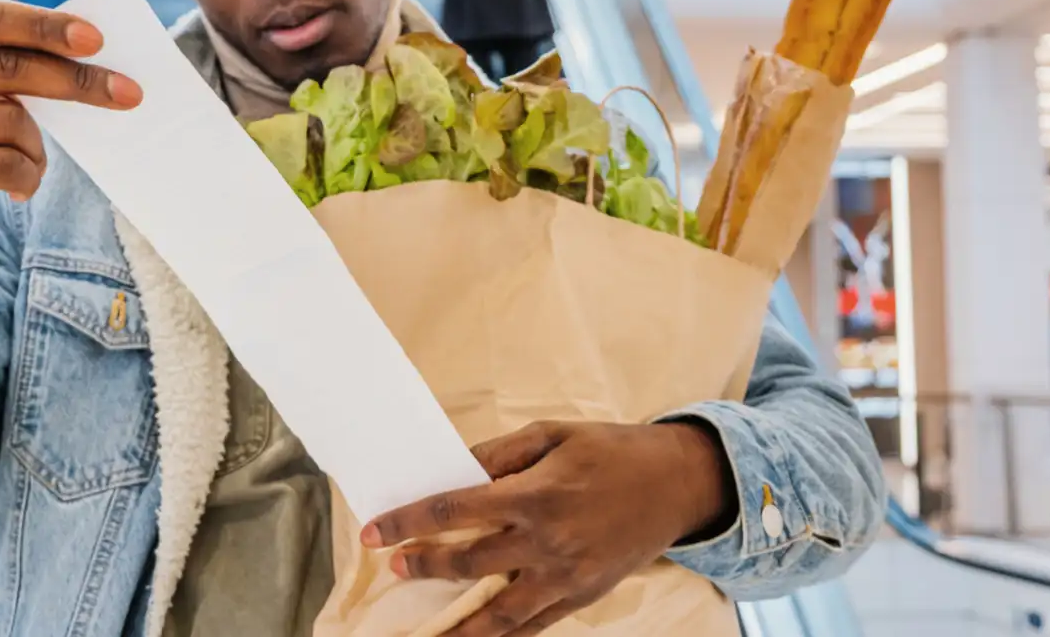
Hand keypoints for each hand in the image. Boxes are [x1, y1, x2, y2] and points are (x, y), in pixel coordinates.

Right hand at [0, 0, 141, 290]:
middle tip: (129, 92)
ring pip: (10, 121)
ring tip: (28, 160)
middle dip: (75, 81)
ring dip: (37, 146)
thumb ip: (7, 61)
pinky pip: (5, 165)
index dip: (42, 26)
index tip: (96, 38)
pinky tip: (21, 186)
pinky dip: (29, 176)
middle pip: (6, 68)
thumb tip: (89, 45)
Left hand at [362, 420, 733, 635]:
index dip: (407, 523)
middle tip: (393, 567)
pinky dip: (504, 636)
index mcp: (535, 494)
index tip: (373, 532)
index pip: (454, 511)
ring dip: (458, 626)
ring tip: (426, 635)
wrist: (676, 483)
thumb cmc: (611, 450)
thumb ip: (499, 453)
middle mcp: (548, 540)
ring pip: (500, 614)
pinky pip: (536, 626)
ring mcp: (567, 575)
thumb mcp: (553, 433)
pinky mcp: (584, 596)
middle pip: (469, 563)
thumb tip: (456, 470)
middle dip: (423, 566)